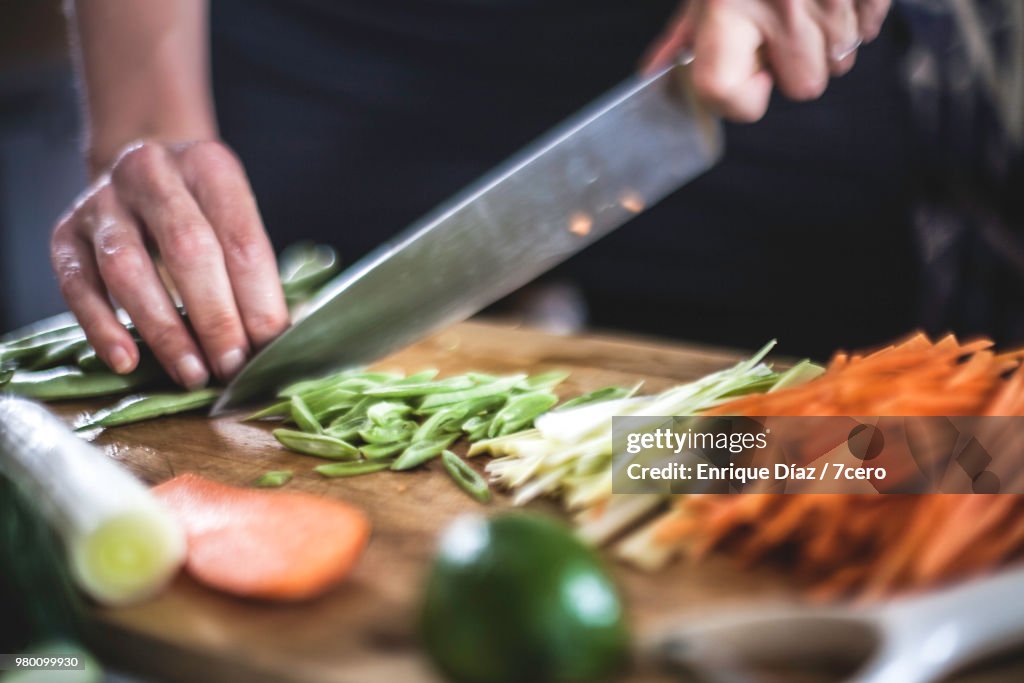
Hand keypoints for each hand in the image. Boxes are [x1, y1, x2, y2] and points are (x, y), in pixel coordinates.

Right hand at [51, 140, 289, 388]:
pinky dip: (101, 327)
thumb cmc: (202, 214)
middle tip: (232, 368)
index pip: (241, 241)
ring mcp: (102, 201)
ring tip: (191, 374)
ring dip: (164, 330)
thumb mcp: (234, 222)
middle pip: (188, 250)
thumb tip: (277, 342)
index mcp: (210, 166)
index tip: (268, 351)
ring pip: (128, 268)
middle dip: (215, 318)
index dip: (258, 302)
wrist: (139, 175)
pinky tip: (126, 362)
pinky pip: (77, 285)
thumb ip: (256, 276)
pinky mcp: (65, 233)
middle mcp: (151, 172)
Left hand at [644, 0, 890, 121]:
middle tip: (781, 28)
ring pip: (840, 62)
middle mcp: (784, 3)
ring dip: (826, 40)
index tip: (747, 79)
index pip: (726, 92)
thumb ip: (685, 29)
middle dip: (794, 66)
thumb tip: (657, 69)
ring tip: (807, 0)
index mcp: (730, 5)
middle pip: (804, 86)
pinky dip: (854, 15)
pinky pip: (870, 30)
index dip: (738, 99)